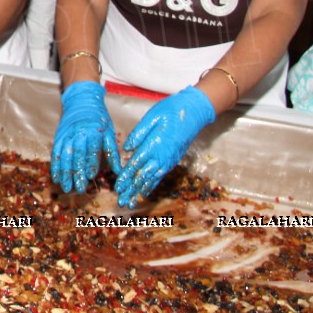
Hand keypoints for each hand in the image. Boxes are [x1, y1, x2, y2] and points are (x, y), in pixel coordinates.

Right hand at [50, 81, 121, 193]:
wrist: (81, 100)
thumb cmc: (99, 118)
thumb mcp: (109, 132)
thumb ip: (112, 152)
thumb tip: (119, 171)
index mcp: (93, 131)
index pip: (91, 149)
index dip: (91, 163)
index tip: (91, 176)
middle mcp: (77, 134)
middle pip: (76, 155)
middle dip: (77, 173)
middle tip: (80, 189)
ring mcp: (66, 135)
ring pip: (64, 156)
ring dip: (65, 173)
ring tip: (67, 188)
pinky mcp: (59, 137)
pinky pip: (55, 153)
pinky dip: (55, 166)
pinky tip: (56, 177)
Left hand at [115, 86, 214, 207]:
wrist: (195, 112)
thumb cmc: (172, 110)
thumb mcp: (152, 116)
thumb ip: (139, 133)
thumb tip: (126, 148)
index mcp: (154, 145)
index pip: (136, 164)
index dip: (126, 177)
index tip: (117, 187)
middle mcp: (162, 156)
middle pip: (143, 177)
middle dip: (131, 189)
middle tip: (121, 201)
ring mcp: (169, 160)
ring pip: (152, 179)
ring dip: (140, 191)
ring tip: (131, 202)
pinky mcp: (173, 160)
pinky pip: (160, 176)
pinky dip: (151, 185)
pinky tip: (145, 192)